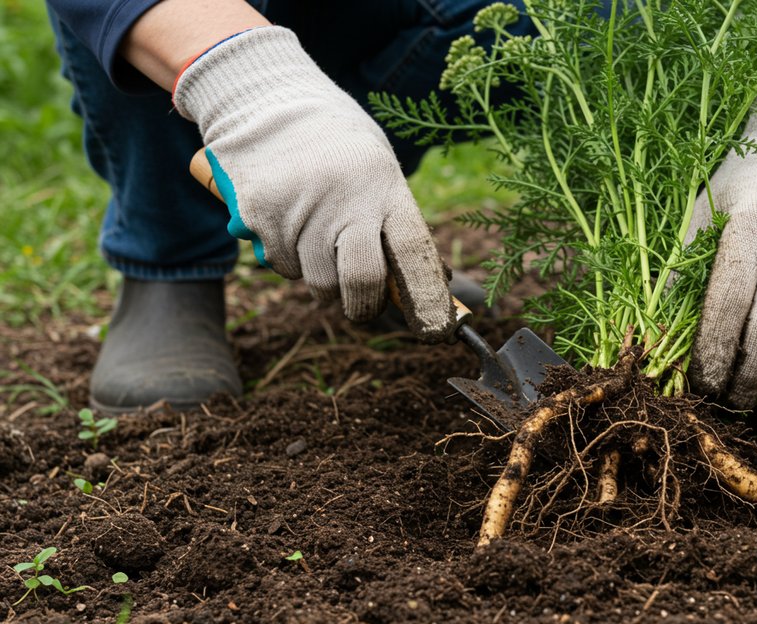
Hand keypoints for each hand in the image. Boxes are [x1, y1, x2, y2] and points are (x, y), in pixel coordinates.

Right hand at [174, 27, 453, 338]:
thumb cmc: (335, 145)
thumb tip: (405, 290)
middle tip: (360, 308)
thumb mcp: (375, 170)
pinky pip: (281, 264)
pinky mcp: (261, 215)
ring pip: (317, 281)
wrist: (265, 100)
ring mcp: (300, 209)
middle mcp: (345, 200)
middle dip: (363, 307)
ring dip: (321, 280)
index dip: (426, 297)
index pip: (413, 251)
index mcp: (385, 186)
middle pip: (362, 280)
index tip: (435, 330)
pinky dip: (288, 258)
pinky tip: (289, 223)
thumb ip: (389, 222)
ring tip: (317, 240)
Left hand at [687, 80, 756, 407]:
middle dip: (746, 375)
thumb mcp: (702, 218)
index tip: (699, 382)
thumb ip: (682, 271)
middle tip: (727, 402)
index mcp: (749, 231)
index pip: (729, 304)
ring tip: (750, 385)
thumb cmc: (740, 189)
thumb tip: (658, 330)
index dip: (713, 349)